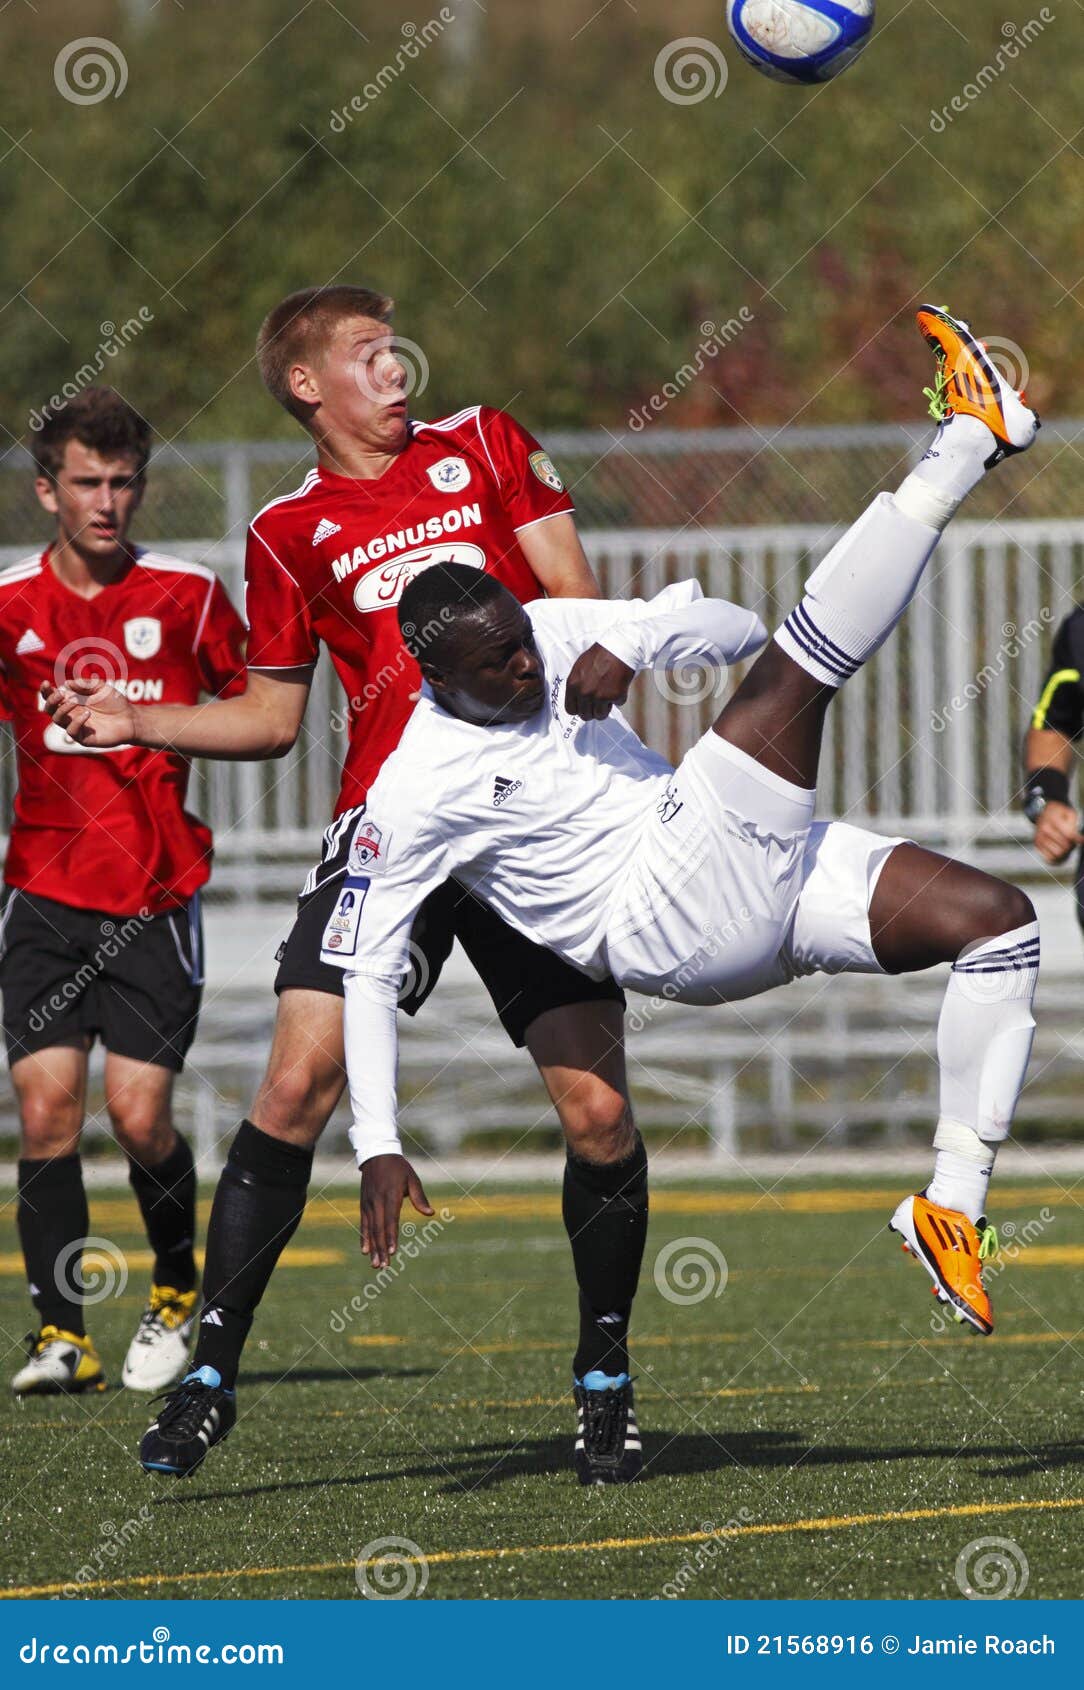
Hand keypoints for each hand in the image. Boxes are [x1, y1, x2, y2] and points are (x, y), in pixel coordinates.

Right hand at [39, 678, 135, 747]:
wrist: (130, 718)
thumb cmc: (114, 702)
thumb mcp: (100, 687)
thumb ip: (84, 684)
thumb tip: (66, 684)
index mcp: (71, 702)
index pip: (53, 697)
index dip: (46, 691)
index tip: (46, 683)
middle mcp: (71, 714)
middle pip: (50, 710)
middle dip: (51, 700)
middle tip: (61, 694)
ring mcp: (76, 726)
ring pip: (58, 720)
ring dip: (64, 709)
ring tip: (76, 701)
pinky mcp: (84, 738)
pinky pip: (72, 732)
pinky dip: (76, 722)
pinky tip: (87, 714)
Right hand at [359, 1154, 433, 1269]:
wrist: (376, 1153)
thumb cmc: (398, 1167)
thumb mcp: (412, 1178)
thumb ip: (419, 1197)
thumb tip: (430, 1213)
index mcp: (391, 1196)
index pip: (391, 1220)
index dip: (392, 1236)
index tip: (393, 1252)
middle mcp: (377, 1201)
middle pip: (379, 1229)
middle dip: (381, 1249)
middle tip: (384, 1266)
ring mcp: (368, 1204)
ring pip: (370, 1230)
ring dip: (373, 1248)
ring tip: (375, 1264)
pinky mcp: (364, 1204)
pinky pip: (364, 1224)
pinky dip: (364, 1238)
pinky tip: (365, 1251)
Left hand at [564, 644, 634, 720]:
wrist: (618, 649)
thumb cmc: (598, 656)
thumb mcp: (579, 668)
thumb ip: (576, 685)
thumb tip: (577, 699)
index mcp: (573, 685)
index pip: (571, 710)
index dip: (579, 709)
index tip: (585, 706)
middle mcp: (584, 693)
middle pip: (585, 715)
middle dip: (592, 711)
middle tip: (599, 702)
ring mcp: (599, 696)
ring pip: (600, 715)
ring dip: (605, 708)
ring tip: (608, 696)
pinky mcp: (614, 696)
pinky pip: (617, 705)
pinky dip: (619, 698)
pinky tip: (619, 685)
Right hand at [1033, 800, 1083, 864]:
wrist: (1045, 812)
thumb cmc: (1060, 814)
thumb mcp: (1070, 814)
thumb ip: (1075, 827)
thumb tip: (1080, 840)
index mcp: (1052, 819)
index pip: (1068, 835)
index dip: (1077, 839)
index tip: (1081, 840)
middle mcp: (1043, 829)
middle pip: (1064, 846)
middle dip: (1071, 845)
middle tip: (1071, 840)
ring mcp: (1039, 837)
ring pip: (1057, 853)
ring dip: (1064, 851)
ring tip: (1064, 843)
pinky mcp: (1037, 844)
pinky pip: (1049, 857)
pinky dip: (1056, 855)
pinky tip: (1058, 848)